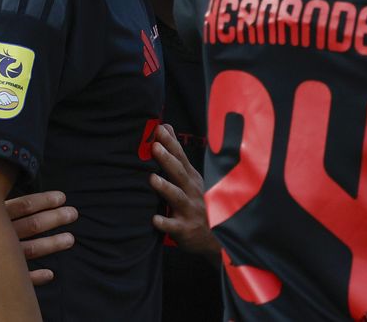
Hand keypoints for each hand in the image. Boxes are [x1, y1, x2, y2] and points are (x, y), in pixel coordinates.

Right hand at [5, 190, 77, 285]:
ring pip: (28, 250)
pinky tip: (50, 274)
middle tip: (74, 214)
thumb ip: (0, 206)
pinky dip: (34, 277)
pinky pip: (17, 279)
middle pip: (31, 226)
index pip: (23, 205)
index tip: (63, 197)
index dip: (44, 201)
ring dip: (51, 244)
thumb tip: (23, 194)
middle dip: (54, 219)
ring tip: (71, 240)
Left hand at [150, 124, 220, 259]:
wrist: (214, 238)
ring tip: (152, 178)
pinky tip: (155, 219)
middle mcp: (193, 192)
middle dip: (167, 159)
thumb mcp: (191, 180)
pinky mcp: (186, 229)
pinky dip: (165, 223)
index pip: (181, 158)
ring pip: (177, 197)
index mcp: (192, 179)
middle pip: (179, 173)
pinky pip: (174, 226)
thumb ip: (177, 157)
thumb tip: (166, 128)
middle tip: (155, 146)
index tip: (160, 129)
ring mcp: (190, 210)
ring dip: (166, 188)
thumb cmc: (197, 205)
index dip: (171, 144)